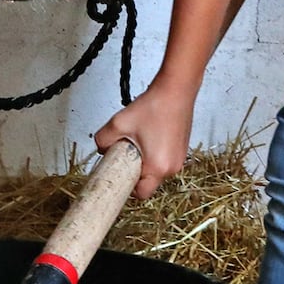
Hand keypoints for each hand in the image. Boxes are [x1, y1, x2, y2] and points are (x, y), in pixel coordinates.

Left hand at [93, 75, 197, 200]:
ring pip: (156, 171)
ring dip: (145, 162)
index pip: (141, 194)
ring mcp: (180, 159)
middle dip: (135, 171)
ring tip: (139, 141)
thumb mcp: (118, 124)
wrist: (175, 90)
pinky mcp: (182, 150)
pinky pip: (164, 160)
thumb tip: (101, 149)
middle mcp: (172, 167)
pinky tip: (149, 136)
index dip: (128, 187)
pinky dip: (154, 154)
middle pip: (148, 182)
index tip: (120, 176)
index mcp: (158, 167)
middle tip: (126, 153)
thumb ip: (102, 140)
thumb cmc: (154, 106)